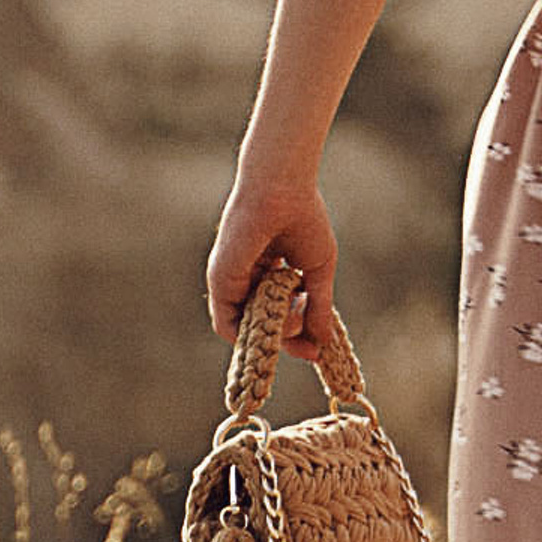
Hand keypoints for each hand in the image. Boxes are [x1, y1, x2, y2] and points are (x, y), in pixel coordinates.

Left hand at [207, 160, 338, 361]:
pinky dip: (254, 332)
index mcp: (264, 269)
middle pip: (260, 323)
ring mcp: (230, 280)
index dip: (295, 333)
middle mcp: (243, 277)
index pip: (275, 311)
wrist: (284, 191)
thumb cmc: (303, 219)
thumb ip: (317, 307)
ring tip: (298, 314)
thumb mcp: (317, 271)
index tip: (316, 350)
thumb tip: (323, 343)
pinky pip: (228, 325)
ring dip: (276, 332)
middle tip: (309, 345)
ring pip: (246, 328)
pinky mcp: (219, 281)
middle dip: (287, 338)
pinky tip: (283, 315)